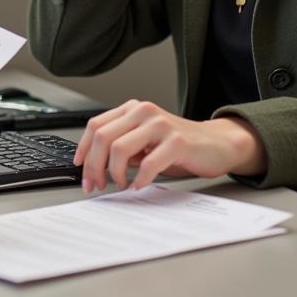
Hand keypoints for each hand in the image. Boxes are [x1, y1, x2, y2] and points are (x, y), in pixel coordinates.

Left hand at [73, 100, 266, 192]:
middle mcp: (143, 112)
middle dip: (94, 165)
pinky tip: (139, 186)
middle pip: (103, 137)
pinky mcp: (177, 141)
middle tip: (96, 185)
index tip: (80, 170)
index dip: (83, 150)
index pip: (96, 126)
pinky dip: (139, 179)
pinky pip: (148, 163)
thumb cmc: (179, 147)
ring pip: (119, 148)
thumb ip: (122, 150)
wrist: (217, 144)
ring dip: (114, 173)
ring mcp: (160, 124)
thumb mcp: (144, 144)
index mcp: (132, 110)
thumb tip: (94, 168)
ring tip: (120, 185)